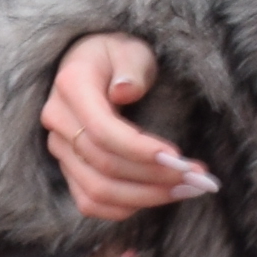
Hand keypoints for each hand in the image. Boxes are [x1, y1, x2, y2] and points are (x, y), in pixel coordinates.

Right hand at [41, 29, 214, 217]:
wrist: (93, 64)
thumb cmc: (118, 55)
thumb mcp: (131, 48)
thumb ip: (131, 68)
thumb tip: (124, 92)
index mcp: (71, 86)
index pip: (102, 130)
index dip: (140, 150)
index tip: (179, 158)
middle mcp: (58, 120)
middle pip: (103, 165)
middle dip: (155, 177)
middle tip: (199, 178)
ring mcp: (60, 148)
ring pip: (97, 191)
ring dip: (146, 197)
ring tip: (188, 189)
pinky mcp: (68, 167)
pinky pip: (89, 202)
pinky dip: (125, 208)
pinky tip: (158, 197)